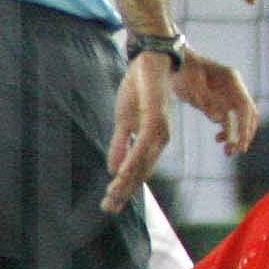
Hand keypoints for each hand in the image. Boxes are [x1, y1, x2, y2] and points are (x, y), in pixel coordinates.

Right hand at [102, 50, 173, 213]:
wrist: (150, 59)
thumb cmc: (140, 86)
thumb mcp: (125, 119)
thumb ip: (120, 144)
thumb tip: (113, 169)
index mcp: (153, 139)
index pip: (138, 169)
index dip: (125, 187)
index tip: (111, 204)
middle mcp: (159, 139)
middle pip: (140, 172)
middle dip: (124, 191)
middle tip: (108, 209)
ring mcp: (159, 130)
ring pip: (141, 163)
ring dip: (126, 182)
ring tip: (112, 198)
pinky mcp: (155, 119)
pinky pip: (141, 146)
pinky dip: (131, 162)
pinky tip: (121, 176)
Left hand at [172, 49, 260, 156]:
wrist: (172, 62)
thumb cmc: (182, 71)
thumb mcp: (191, 85)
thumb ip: (206, 101)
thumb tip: (220, 121)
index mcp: (232, 81)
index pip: (246, 107)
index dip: (245, 126)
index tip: (241, 142)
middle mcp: (234, 88)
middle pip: (249, 114)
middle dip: (246, 133)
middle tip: (238, 149)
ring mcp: (228, 95)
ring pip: (241, 119)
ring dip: (237, 135)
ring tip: (228, 151)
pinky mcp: (219, 102)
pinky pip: (230, 120)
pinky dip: (228, 130)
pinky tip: (218, 138)